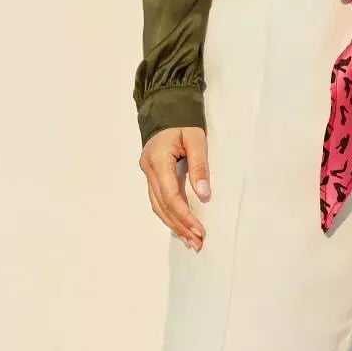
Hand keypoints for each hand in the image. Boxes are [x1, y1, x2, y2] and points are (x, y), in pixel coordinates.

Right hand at [140, 125, 209, 249]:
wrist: (166, 107)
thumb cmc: (182, 121)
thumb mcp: (196, 138)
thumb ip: (199, 166)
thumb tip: (203, 194)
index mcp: (158, 160)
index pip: (171, 196)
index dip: (185, 216)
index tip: (200, 230)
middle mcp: (149, 170)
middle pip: (162, 206)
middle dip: (180, 226)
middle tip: (197, 243)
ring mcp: (148, 173)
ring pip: (158, 206)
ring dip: (173, 224)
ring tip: (190, 240)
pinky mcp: (152, 175)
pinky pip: (158, 200)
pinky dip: (168, 214)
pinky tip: (179, 225)